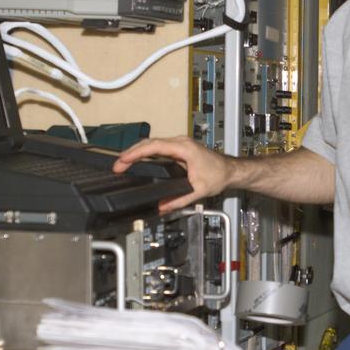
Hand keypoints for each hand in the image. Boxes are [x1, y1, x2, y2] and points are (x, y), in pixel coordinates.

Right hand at [113, 136, 234, 213]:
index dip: (136, 153)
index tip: (124, 160)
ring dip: (137, 152)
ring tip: (123, 163)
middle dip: (131, 153)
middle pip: (149, 143)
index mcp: (184, 148)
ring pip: (152, 143)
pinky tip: (137, 159)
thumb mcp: (198, 190)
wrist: (231, 170)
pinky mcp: (178, 148)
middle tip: (117, 165)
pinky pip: (158, 148)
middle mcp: (180, 142)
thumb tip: (162, 206)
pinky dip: (145, 153)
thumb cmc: (219, 175)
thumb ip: (179, 200)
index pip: (154, 147)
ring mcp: (179, 144)